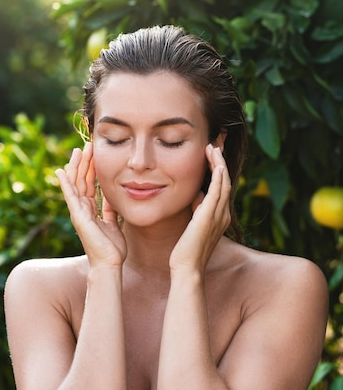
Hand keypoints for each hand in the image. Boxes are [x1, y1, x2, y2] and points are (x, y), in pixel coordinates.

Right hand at [56, 143, 126, 267]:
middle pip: (81, 180)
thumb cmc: (112, 248)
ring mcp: (78, 212)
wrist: (109, 264)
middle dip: (84, 162)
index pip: (89, 183)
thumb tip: (111, 196)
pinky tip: (61, 171)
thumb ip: (110, 209)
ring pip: (75, 184)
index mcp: (91, 209)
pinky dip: (65, 183)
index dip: (91, 168)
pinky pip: (70, 196)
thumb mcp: (113, 222)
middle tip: (86, 145)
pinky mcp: (78, 216)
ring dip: (76, 167)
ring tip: (77, 151)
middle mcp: (82, 209)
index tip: (93, 153)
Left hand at [169, 144, 230, 273]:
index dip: (219, 169)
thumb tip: (196, 195)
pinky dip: (218, 175)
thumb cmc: (186, 249)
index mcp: (220, 216)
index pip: (221, 186)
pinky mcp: (210, 215)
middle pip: (226, 180)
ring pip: (223, 182)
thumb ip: (197, 209)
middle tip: (215, 144)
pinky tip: (216, 163)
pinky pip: (218, 191)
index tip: (212, 154)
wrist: (187, 268)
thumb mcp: (193, 224)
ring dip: (219, 163)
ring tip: (213, 147)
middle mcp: (223, 214)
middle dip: (220, 161)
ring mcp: (219, 215)